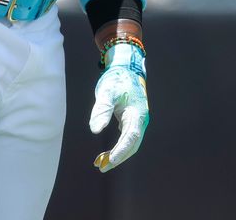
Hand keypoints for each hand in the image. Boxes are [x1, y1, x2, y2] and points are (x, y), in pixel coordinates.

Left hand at [90, 41, 148, 172]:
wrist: (125, 69)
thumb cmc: (116, 79)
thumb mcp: (106, 92)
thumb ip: (101, 110)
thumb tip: (95, 131)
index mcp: (137, 114)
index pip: (131, 137)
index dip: (121, 151)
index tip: (110, 161)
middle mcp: (139, 120)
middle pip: (131, 145)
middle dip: (117, 157)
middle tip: (101, 167)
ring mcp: (136, 121)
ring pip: (129, 144)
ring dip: (116, 155)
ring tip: (99, 163)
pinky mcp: (130, 121)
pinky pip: (125, 139)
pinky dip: (116, 148)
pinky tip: (104, 154)